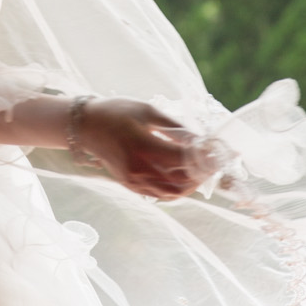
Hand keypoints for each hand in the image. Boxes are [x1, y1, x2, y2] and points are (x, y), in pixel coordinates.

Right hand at [76, 98, 208, 199]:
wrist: (86, 126)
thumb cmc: (117, 113)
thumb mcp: (148, 111)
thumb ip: (176, 127)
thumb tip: (201, 139)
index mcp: (143, 147)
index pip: (183, 160)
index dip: (205, 158)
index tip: (219, 151)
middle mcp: (138, 169)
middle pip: (182, 181)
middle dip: (203, 173)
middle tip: (215, 163)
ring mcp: (133, 180)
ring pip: (173, 192)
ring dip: (192, 185)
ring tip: (203, 172)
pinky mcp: (130, 185)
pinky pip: (160, 194)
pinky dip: (177, 189)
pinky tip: (185, 179)